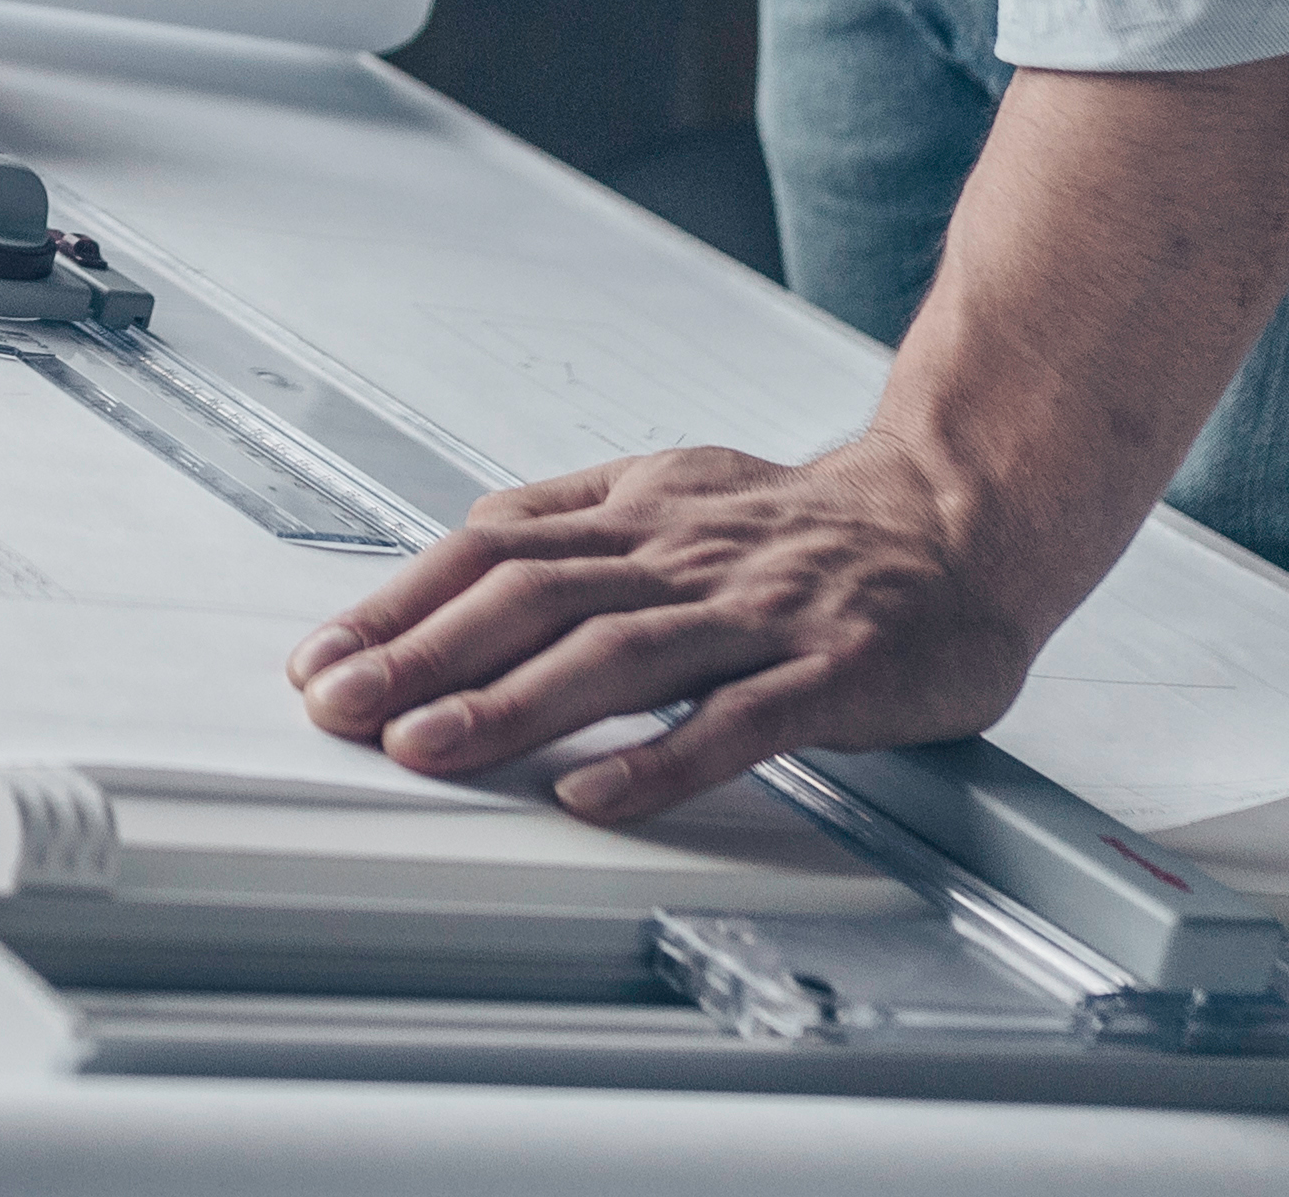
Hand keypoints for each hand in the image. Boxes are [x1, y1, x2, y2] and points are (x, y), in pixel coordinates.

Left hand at [288, 434, 1050, 820]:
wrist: (964, 517)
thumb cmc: (812, 527)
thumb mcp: (678, 491)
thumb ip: (578, 525)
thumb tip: (462, 549)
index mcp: (641, 509)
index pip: (495, 546)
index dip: (402, 599)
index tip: (324, 656)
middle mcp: (686, 552)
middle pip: (535, 595)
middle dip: (423, 652)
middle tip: (341, 706)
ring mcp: (759, 611)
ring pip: (617, 652)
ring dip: (512, 703)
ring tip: (429, 748)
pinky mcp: (831, 669)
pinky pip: (737, 718)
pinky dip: (660, 758)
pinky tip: (595, 796)